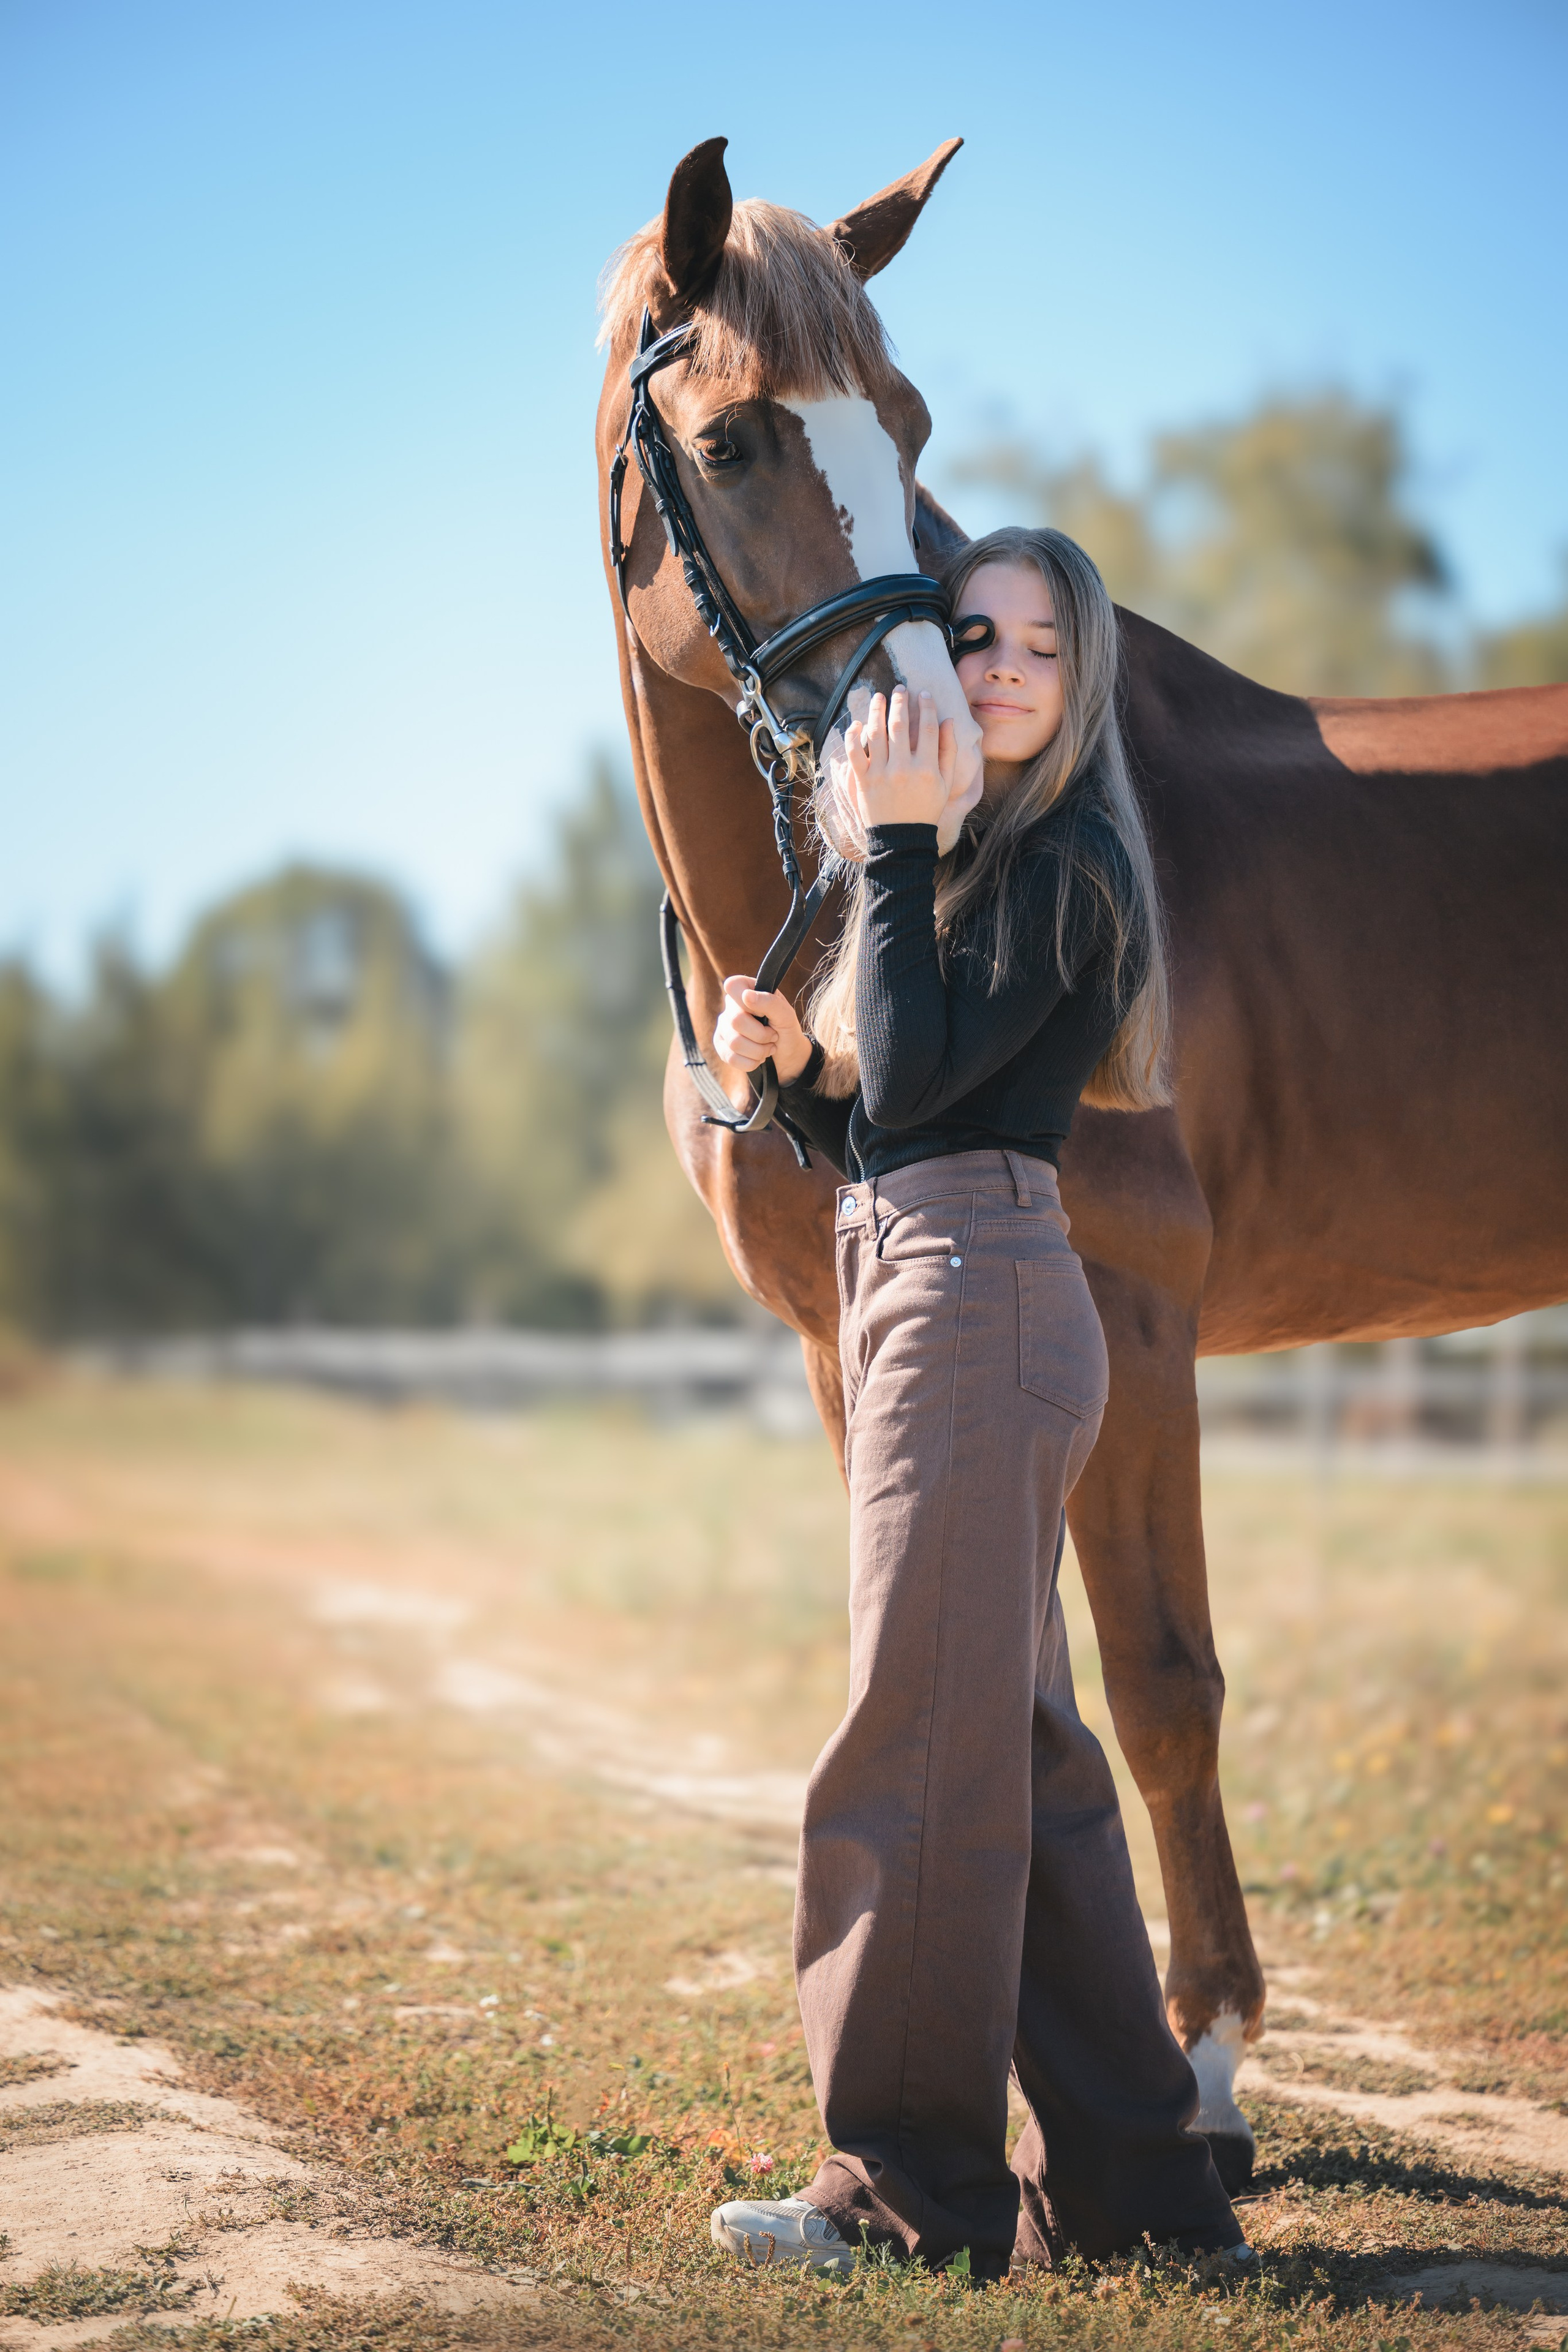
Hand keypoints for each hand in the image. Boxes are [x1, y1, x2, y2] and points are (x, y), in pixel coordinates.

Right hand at [714, 974, 812, 1083]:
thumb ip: (769, 1002)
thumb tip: (746, 996)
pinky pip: (731, 1058)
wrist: (787, 1056)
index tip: (763, 1013)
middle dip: (762, 1035)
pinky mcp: (721, 1047)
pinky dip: (751, 1062)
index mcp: (746, 990)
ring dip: (759, 1051)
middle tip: (773, 1035)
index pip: (733, 986)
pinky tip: (757, 1057)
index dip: (749, 1003)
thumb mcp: (786, 1014)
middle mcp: (730, 1007)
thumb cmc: (786, 1029)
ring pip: (734, 1043)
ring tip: (767, 1048)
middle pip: (736, 1021)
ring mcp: (723, 1027)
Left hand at [846, 687, 976, 850]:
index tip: (923, 694)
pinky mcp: (863, 781)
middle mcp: (903, 769)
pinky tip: (857, 724)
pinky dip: (853, 736)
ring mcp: (881, 774)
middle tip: (899, 689)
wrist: (902, 839)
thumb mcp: (946, 784)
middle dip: (900, 702)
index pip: (927, 727)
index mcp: (926, 768)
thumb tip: (948, 720)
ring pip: (876, 733)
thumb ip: (948, 752)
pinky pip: (855, 753)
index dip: (926, 706)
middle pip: (899, 725)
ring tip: (878, 697)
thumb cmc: (926, 809)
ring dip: (877, 711)